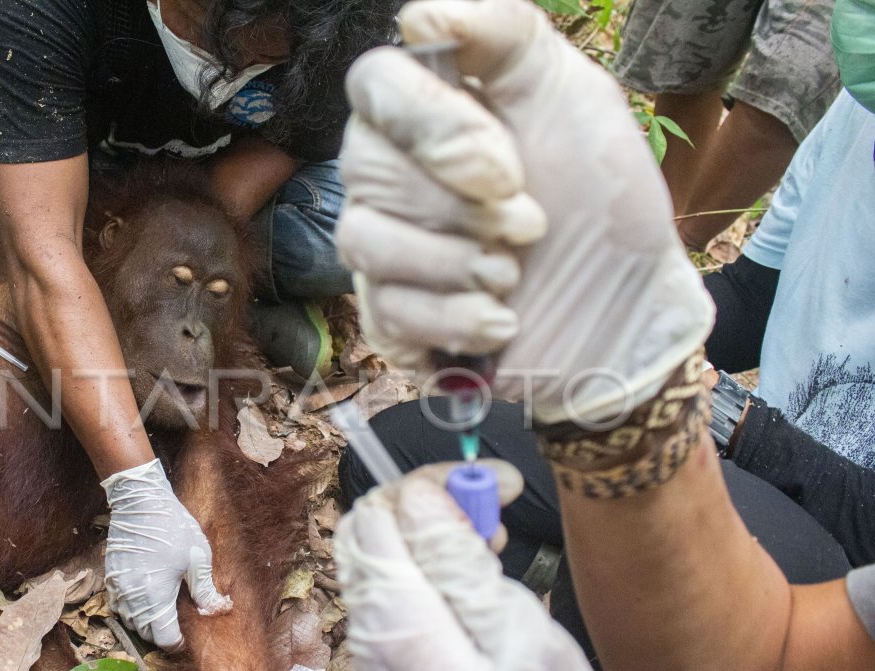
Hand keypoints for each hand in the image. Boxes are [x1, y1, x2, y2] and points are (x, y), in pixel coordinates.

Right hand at [102, 458, 231, 648]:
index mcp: (156, 596)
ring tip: (162, 613)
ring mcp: (118, 587)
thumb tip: (215, 610)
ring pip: (128, 620)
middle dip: (161, 634)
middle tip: (177, 626)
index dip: (177, 642)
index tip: (186, 639)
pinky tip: (145, 598)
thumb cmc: (172, 526)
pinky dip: (130, 609)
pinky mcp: (110, 576)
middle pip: (144, 632)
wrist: (140, 501)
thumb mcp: (197, 557)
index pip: (164, 637)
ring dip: (144, 623)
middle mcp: (132, 597)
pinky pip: (117, 605)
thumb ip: (205, 589)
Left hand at [335, 463, 623, 670]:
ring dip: (431, 533)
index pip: (381, 509)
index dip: (439, 479)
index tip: (499, 485)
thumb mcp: (523, 642)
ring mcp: (375, 648)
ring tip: (492, 550)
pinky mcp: (391, 662)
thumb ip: (463, 565)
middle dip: (428, 500)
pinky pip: (395, 589)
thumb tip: (425, 497)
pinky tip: (477, 587)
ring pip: (381, 555)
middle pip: (369, 527)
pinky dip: (430, 569)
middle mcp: (370, 629)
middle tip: (491, 514)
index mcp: (399, 618)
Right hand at [337, 0, 713, 424]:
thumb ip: (503, 36)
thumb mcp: (573, 95)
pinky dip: (454, 318)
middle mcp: (391, 173)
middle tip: (531, 226)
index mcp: (427, 110)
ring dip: (454, 262)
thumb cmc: (600, 201)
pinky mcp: (391, 319)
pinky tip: (503, 321)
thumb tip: (417, 17)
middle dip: (459, 206)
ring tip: (512, 275)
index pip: (374, 83)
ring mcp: (384, 247)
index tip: (506, 169)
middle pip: (364, 164)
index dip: (432, 125)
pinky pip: (384, 312)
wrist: (627, 306)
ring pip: (362, 239)